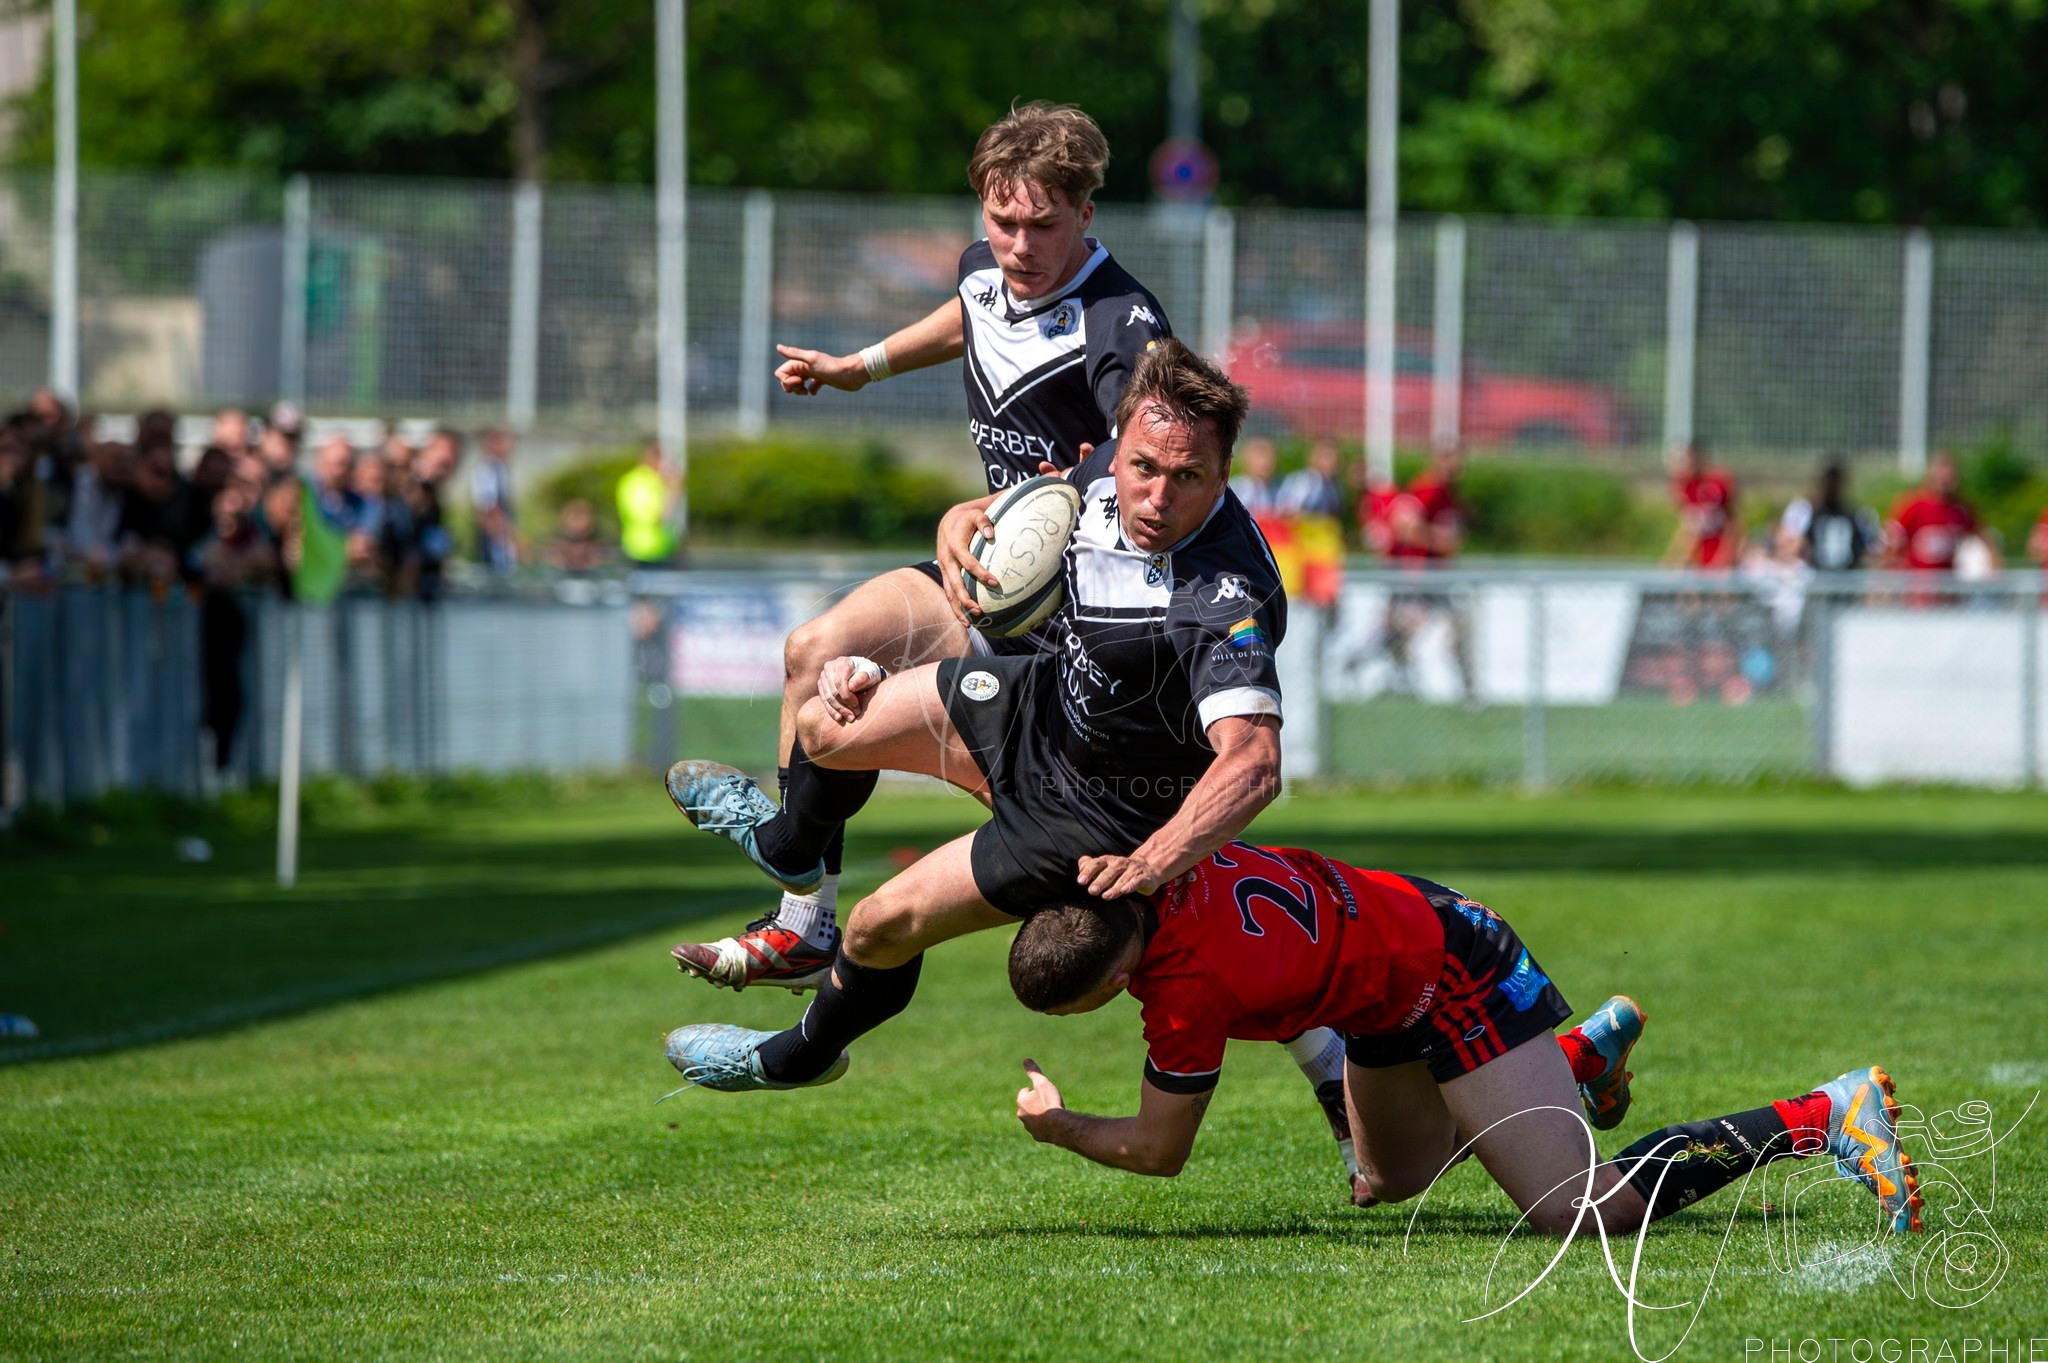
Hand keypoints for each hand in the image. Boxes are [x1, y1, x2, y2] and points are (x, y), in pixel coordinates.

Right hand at [774, 345, 867, 395]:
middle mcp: (805, 366)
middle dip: (790, 387)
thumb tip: (778, 347)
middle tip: (802, 388)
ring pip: (797, 384)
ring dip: (798, 390)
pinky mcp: (822, 380)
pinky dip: (810, 390)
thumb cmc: (832, 367)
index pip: (781, 372)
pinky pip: (811, 387)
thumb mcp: (812, 360)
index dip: (786, 381)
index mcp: (800, 362)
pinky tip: (815, 392)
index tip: (800, 381)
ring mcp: (814, 373)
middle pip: (787, 379)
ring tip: (806, 392)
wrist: (852, 373)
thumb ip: (795, 354)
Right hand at [816, 655, 884, 723]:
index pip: (839, 682)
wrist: (863, 673)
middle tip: (855, 715)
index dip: (847, 696)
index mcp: (842, 662)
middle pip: (833, 691)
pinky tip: (839, 718)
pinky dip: (831, 710)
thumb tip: (851, 686)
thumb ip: (863, 678)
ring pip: (828, 697)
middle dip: (844, 706)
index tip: (857, 705)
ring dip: (839, 710)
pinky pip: (824, 699)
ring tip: (850, 718)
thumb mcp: (871, 674)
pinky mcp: (821, 685)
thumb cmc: (869, 673)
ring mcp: (824, 676)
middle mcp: (830, 667)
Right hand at [936, 497, 1000, 625]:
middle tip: (980, 610)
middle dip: (965, 598)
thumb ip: (984, 522)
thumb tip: (991, 534)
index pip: (967, 562)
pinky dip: (955, 607)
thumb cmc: (968, 518)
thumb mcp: (976, 514)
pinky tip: (965, 620)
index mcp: (954, 545)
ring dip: (958, 608)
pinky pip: (948, 593)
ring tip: (970, 623)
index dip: (980, 573)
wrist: (950, 521)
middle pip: (955, 583)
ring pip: (948, 592)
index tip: (995, 583)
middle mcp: (946, 559)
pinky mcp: (945, 574)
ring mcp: (944, 569)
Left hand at [1016, 1059, 1064, 1137]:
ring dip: (1040, 1115)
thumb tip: (1026, 1060)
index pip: (1025, 1092)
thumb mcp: (1042, 1083)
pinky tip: (1054, 1124)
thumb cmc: (1050, 1102)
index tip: (1042, 1091)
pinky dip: (1045, 1126)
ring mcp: (1029, 1127)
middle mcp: (1022, 1115)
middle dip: (1035, 1103)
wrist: (1058, 1126)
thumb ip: (1034, 1072)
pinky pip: (1040, 1129)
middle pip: (1027, 1106)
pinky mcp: (1037, 1136)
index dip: (1034, 1090)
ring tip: (1052, 1113)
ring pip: (1033, 1118)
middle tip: (1048, 1102)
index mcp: (1021, 1101)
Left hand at [1076, 853, 1164, 898]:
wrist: (1147, 867)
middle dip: (1100, 881)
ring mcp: (1132, 870)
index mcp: (1109, 860)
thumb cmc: (1121, 869)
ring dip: (1114, 888)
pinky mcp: (1142, 877)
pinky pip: (1136, 881)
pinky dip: (1130, 885)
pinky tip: (1124, 891)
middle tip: (1092, 890)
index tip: (1081, 881)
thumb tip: (1081, 866)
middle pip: (1109, 872)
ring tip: (1105, 896)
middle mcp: (1120, 863)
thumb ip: (1091, 865)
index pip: (1096, 863)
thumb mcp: (1106, 865)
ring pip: (1122, 878)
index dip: (1088, 871)